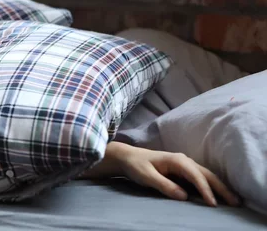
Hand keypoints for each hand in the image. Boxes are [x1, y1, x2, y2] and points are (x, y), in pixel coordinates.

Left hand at [114, 143, 239, 206]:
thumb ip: (164, 185)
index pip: (196, 176)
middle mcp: (184, 160)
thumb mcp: (146, 176)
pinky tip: (217, 195)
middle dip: (221, 188)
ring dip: (219, 187)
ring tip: (232, 200)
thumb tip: (184, 196)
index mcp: (176, 160)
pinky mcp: (182, 170)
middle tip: (235, 202)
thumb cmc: (136, 165)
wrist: (127, 157)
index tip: (213, 204)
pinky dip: (211, 186)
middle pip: (207, 174)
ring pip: (206, 175)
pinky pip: (200, 178)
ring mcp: (184, 165)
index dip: (205, 190)